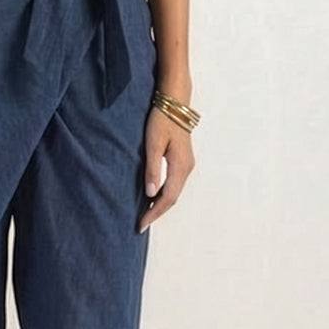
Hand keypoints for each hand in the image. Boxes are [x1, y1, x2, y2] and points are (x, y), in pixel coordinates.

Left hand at [138, 107, 194, 231]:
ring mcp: (186, 164)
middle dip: (157, 212)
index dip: (154, 213)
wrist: (175, 103)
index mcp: (180, 166)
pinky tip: (152, 195)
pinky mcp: (182, 160)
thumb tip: (150, 193)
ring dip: (160, 203)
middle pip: (172, 198)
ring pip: (174, 191)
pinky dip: (163, 193)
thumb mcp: (153, 143)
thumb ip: (153, 169)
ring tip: (145, 213)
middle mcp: (187, 168)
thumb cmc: (162, 120)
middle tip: (141, 224)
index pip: (167, 198)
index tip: (141, 224)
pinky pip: (174, 183)